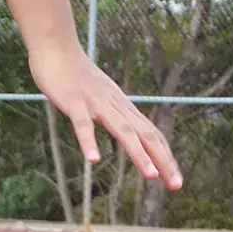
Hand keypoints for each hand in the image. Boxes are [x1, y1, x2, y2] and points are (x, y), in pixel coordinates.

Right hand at [29, 44, 181, 189]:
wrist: (56, 46)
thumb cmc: (77, 75)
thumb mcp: (103, 97)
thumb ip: (115, 113)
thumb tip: (127, 131)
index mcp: (123, 107)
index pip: (151, 134)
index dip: (165, 156)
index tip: (175, 178)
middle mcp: (115, 106)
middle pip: (146, 135)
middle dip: (163, 161)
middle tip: (177, 185)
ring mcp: (96, 103)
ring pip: (122, 130)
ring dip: (139, 154)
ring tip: (151, 175)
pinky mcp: (74, 101)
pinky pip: (83, 124)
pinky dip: (89, 141)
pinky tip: (94, 160)